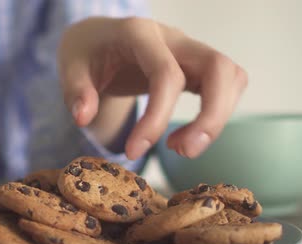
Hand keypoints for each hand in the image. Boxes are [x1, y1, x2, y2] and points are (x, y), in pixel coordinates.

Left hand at [58, 17, 247, 158]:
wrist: (96, 40)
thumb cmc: (85, 54)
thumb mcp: (70, 68)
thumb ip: (76, 91)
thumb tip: (84, 117)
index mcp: (139, 34)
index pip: (166, 74)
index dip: (156, 118)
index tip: (133, 151)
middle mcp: (172, 37)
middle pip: (218, 67)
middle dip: (211, 117)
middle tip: (184, 153)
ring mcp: (189, 50)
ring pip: (231, 76)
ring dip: (216, 118)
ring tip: (179, 147)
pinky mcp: (196, 66)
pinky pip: (226, 85)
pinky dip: (215, 115)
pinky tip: (182, 136)